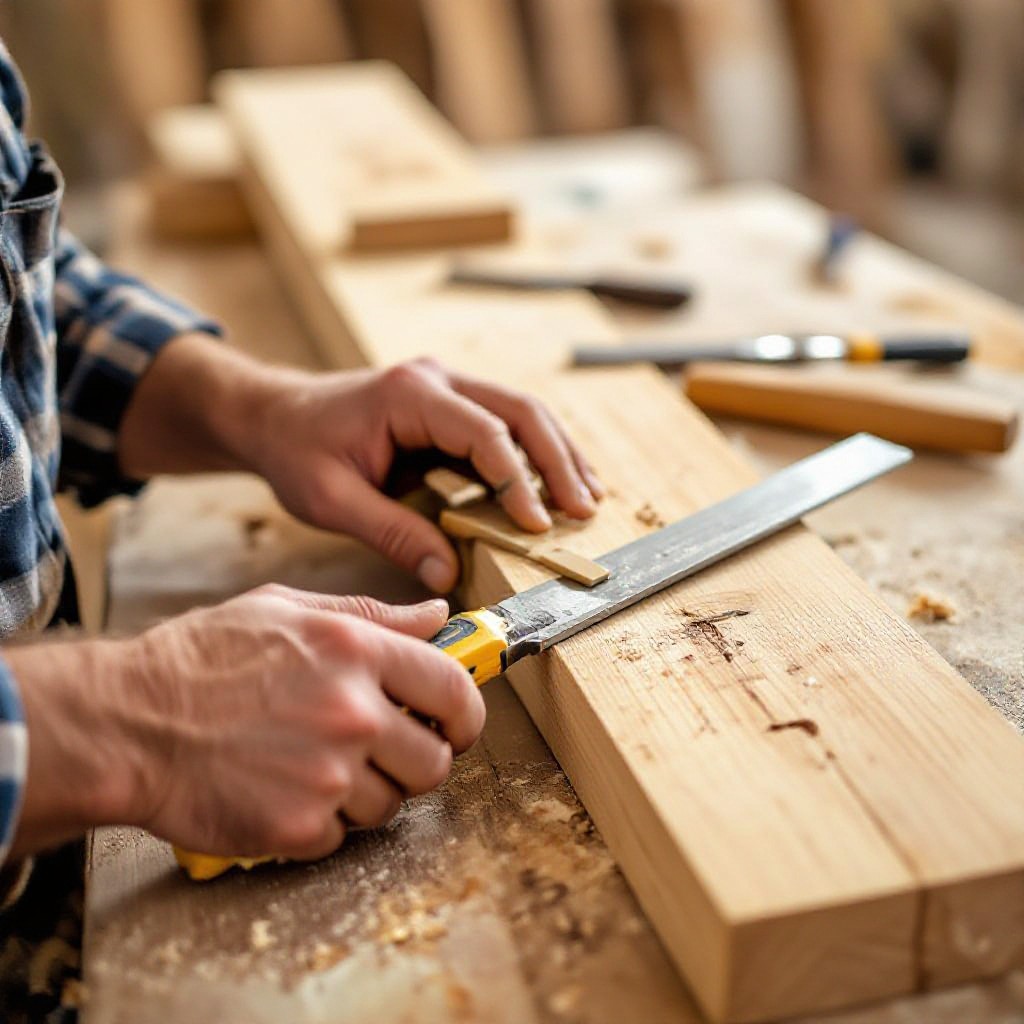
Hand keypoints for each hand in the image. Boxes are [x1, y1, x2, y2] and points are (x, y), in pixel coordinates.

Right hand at [8, 587, 482, 860]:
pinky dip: (320, 823)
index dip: (466, 713)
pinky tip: (286, 791)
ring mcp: (328, 775)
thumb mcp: (287, 610)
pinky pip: (341, 837)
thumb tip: (436, 618)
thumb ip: (371, 615)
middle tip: (385, 753)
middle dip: (418, 761)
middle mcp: (352, 713)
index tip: (457, 724)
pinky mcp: (298, 827)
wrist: (130, 721)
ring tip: (317, 767)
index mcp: (356, 652)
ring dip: (365, 794)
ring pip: (390, 806)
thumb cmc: (202, 659)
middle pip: (435, 761)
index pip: (454, 689)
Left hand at [248, 358, 603, 591]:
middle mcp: (436, 378)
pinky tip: (560, 481)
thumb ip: (392, 534)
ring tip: (589, 497)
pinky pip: (507, 422)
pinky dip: (538, 452)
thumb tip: (446, 576)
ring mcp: (446, 385)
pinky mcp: (450, 403)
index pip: (483, 433)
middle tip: (583, 510)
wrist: (275, 416)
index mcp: (407, 395)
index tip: (537, 526)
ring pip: (523, 411)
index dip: (517, 481)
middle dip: (558, 462)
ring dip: (559, 454)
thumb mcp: (332, 500)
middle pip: (520, 411)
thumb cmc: (296, 451)